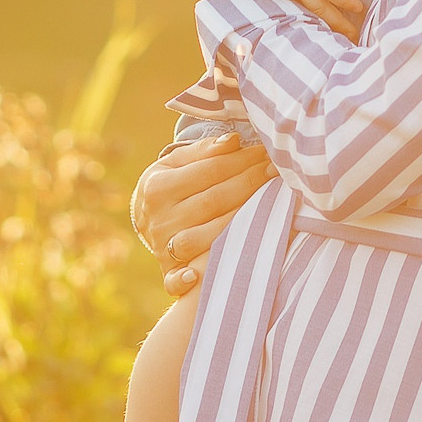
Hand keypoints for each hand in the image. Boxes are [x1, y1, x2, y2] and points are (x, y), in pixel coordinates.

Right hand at [131, 130, 274, 296]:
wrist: (145, 218)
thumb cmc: (170, 184)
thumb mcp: (176, 162)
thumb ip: (203, 151)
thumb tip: (233, 141)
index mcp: (158, 187)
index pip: (209, 171)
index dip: (241, 161)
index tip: (266, 153)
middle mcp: (160, 219)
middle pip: (214, 201)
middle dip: (249, 183)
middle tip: (276, 171)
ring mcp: (164, 247)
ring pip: (207, 235)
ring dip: (242, 221)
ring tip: (271, 204)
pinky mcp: (167, 272)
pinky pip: (175, 280)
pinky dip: (185, 280)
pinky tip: (198, 275)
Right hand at [218, 0, 364, 39]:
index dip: (346, 0)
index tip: (360, 10)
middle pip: (322, 8)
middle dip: (339, 23)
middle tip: (354, 36)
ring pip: (308, 11)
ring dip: (324, 22)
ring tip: (336, 33)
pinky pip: (294, 8)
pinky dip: (306, 16)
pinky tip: (311, 20)